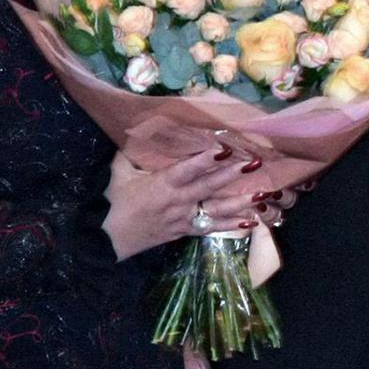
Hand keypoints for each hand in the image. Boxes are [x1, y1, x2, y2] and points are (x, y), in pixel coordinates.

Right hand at [102, 145, 263, 259]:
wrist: (106, 238)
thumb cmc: (114, 202)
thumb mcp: (118, 173)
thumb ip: (131, 152)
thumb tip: (139, 129)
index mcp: (162, 184)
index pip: (187, 170)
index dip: (205, 160)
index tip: (224, 150)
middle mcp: (177, 201)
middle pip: (208, 187)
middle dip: (232, 176)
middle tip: (254, 164)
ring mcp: (184, 218)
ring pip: (215, 210)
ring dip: (240, 203)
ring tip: (262, 194)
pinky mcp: (186, 230)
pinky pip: (211, 229)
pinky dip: (232, 227)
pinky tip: (252, 223)